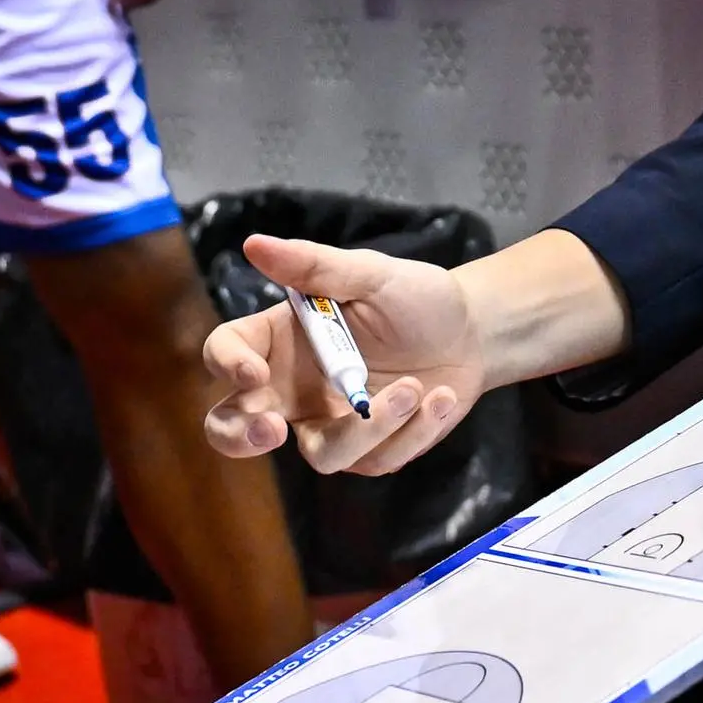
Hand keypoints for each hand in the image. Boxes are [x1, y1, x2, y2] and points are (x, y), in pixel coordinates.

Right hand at [202, 233, 485, 475]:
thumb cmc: (416, 298)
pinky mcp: (368, 450)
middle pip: (235, 428)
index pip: (228, 351)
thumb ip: (314, 266)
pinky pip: (373, 459)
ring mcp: (329, 423)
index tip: (253, 372)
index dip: (228, 363)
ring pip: (320, 454)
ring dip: (369, 428)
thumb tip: (254, 243)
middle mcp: (295, 387)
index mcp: (282, 338)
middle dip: (242, 438)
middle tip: (273, 430)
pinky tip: (438, 399)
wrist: (473, 335)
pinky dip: (410, 431)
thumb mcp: (372, 274)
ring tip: (415, 388)